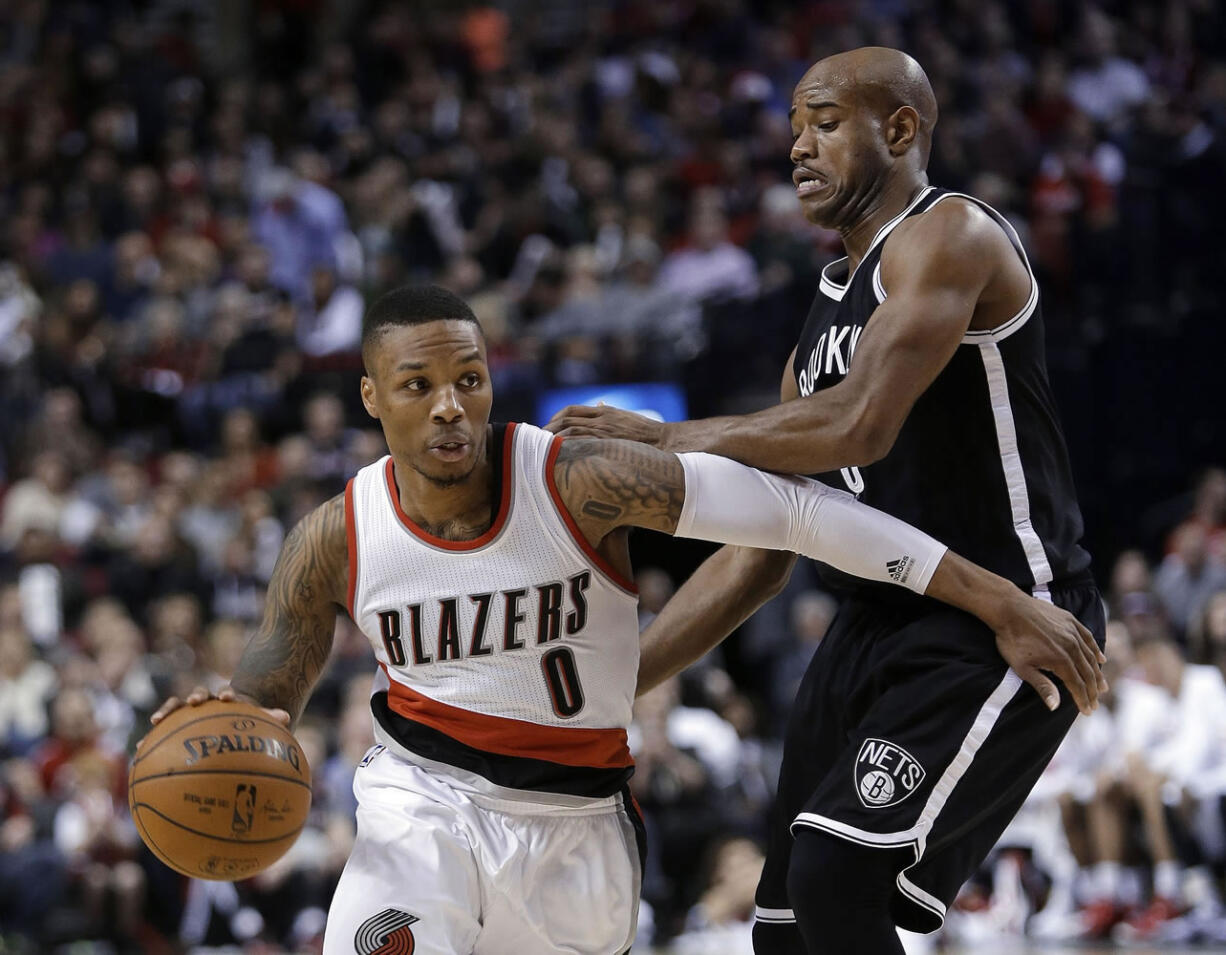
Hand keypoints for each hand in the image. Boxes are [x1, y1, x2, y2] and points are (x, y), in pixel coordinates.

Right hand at [143, 686, 290, 744]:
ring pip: (175, 708)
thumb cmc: (245, 725)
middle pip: (198, 694)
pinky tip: (138, 750)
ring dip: (167, 711)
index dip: (225, 693)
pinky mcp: (174, 724)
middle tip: (194, 702)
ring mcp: (188, 712)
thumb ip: (269, 719)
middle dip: (195, 697)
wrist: (230, 723)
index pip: (226, 692)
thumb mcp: (258, 722)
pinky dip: (151, 738)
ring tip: (156, 722)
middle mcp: (206, 702)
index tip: (225, 698)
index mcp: (226, 700)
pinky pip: (161, 731)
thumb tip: (286, 717)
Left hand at [544, 404, 666, 444]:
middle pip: (567, 420)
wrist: (661, 439)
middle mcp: (601, 419)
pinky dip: (567, 448)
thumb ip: (608, 411)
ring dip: (554, 440)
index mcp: (604, 411)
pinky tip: (559, 455)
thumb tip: (598, 404)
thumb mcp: (624, 415)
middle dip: (550, 429)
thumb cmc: (644, 431)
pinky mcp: (607, 444)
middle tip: (540, 438)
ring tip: (545, 449)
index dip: (556, 416)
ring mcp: (603, 432)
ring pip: (570, 432)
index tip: (549, 425)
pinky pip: (581, 445)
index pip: (572, 409)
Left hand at [991, 595, 1105, 715]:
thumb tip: (1055, 706)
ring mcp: (1072, 632)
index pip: (1078, 685)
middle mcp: (1072, 647)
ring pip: (1090, 657)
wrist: (1009, 609)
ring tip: (1102, 687)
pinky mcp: (1070, 621)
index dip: (1083, 700)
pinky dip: (1096, 650)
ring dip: (1097, 674)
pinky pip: (1088, 638)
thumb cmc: (1012, 640)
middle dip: (1092, 691)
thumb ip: (1042, 686)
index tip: (1088, 712)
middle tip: (1096, 704)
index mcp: (1061, 661)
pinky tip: (1101, 659)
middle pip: (1087, 673)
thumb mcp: (1022, 667)